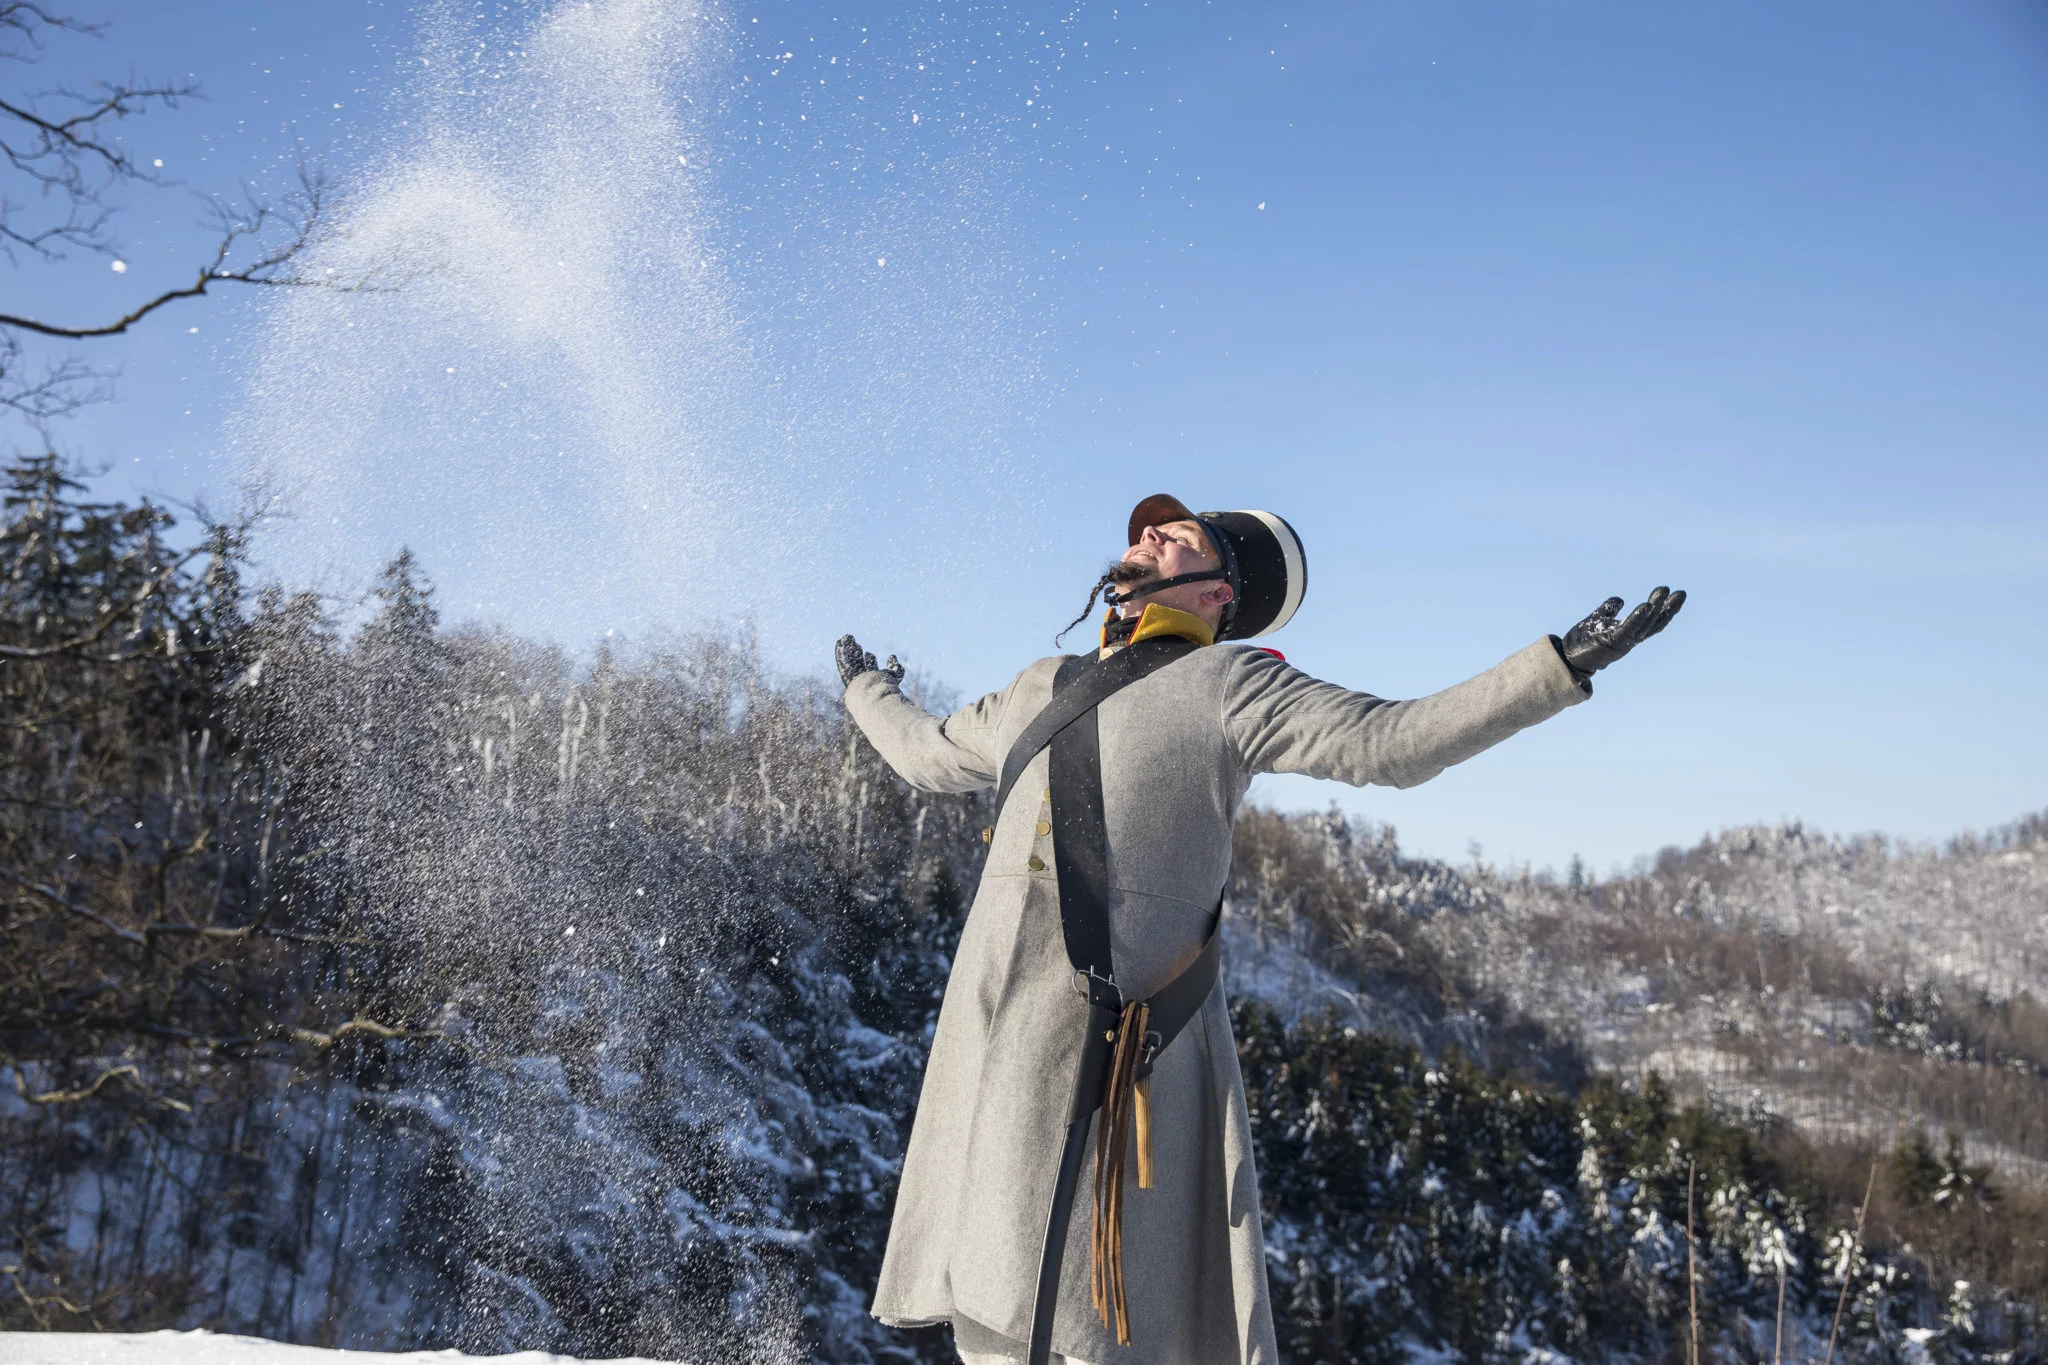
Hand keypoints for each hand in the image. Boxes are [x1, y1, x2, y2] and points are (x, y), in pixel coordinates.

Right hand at [835, 634, 903, 687]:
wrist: (875, 695)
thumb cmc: (885, 688)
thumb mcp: (895, 676)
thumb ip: (894, 666)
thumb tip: (892, 656)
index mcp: (874, 681)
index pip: (870, 670)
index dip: (870, 661)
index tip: (869, 653)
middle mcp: (864, 680)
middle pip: (859, 664)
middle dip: (857, 653)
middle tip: (857, 643)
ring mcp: (854, 678)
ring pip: (850, 662)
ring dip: (847, 650)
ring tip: (847, 638)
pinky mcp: (846, 676)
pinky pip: (841, 663)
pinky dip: (839, 653)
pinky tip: (839, 642)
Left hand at [1559, 587, 1685, 675]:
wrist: (1567, 659)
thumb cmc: (1583, 643)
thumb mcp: (1598, 620)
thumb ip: (1608, 610)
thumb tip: (1620, 599)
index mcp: (1629, 634)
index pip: (1653, 621)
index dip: (1666, 610)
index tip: (1676, 594)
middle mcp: (1630, 639)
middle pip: (1655, 623)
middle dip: (1668, 608)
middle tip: (1681, 592)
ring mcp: (1622, 642)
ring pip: (1644, 624)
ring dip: (1656, 608)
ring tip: (1663, 591)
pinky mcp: (1611, 642)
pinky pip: (1628, 630)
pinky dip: (1637, 618)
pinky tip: (1645, 606)